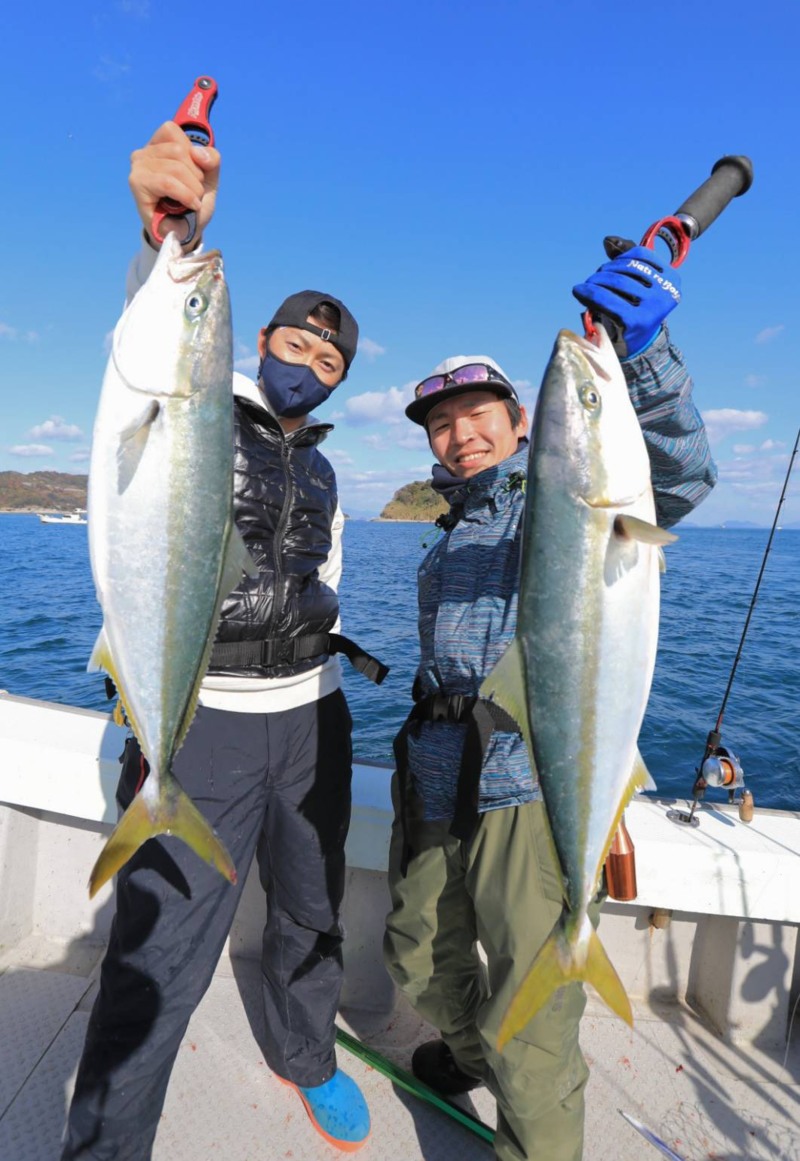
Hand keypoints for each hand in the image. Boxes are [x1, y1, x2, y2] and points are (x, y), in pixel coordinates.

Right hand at [129, 121, 220, 248]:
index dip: (192, 154)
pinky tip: (190, 205)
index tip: (194, 174)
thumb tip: (198, 153)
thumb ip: (211, 159)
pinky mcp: (137, 183)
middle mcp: (143, 153)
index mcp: (158, 145)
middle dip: (196, 175)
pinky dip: (185, 195)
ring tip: (192, 201)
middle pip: (179, 150)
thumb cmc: (193, 203)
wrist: (185, 233)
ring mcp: (138, 167)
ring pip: (175, 167)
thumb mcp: (208, 177)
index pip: (174, 131)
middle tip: (194, 193)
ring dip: (193, 189)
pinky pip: (167, 182)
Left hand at [571, 245, 680, 356]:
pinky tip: (579, 291)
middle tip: (592, 279)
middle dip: (604, 271)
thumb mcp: (637, 284)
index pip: (641, 254)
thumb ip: (626, 260)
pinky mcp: (637, 320)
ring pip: (616, 282)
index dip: (619, 257)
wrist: (638, 345)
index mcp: (672, 277)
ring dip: (595, 281)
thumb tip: (607, 241)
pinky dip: (590, 293)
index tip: (607, 266)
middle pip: (627, 268)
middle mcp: (667, 290)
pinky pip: (608, 300)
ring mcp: (654, 306)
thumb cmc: (635, 309)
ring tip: (585, 286)